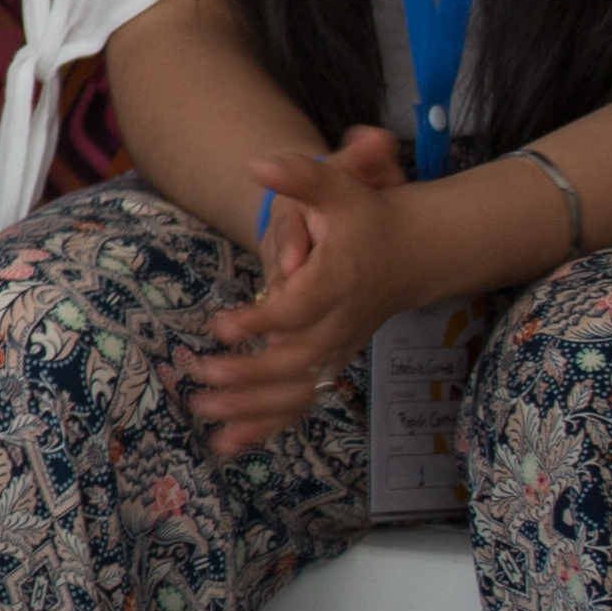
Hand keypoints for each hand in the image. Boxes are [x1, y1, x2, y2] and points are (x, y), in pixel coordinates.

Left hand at [191, 130, 425, 453]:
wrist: (410, 251)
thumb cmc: (365, 216)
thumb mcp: (338, 186)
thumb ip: (301, 176)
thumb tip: (260, 164)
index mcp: (339, 284)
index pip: (300, 310)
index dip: (262, 321)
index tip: (221, 326)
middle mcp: (339, 325)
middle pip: (295, 361)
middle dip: (249, 374)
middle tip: (201, 374)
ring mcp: (335, 349)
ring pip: (295, 391)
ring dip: (250, 409)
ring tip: (202, 413)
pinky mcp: (326, 363)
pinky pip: (298, 402)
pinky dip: (264, 426)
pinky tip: (226, 446)